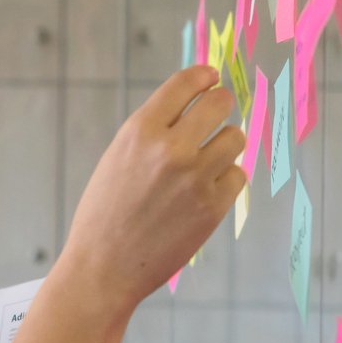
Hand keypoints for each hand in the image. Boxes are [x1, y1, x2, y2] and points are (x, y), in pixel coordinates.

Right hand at [57, 65, 246, 311]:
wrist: (104, 267)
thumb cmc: (106, 212)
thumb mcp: (118, 158)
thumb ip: (152, 131)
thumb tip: (194, 105)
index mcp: (139, 130)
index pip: (185, 83)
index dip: (203, 75)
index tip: (211, 77)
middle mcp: (170, 149)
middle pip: (219, 103)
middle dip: (220, 104)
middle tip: (217, 113)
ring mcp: (194, 178)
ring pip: (235, 138)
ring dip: (225, 144)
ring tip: (207, 160)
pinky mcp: (212, 207)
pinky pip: (237, 176)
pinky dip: (225, 180)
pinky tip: (205, 190)